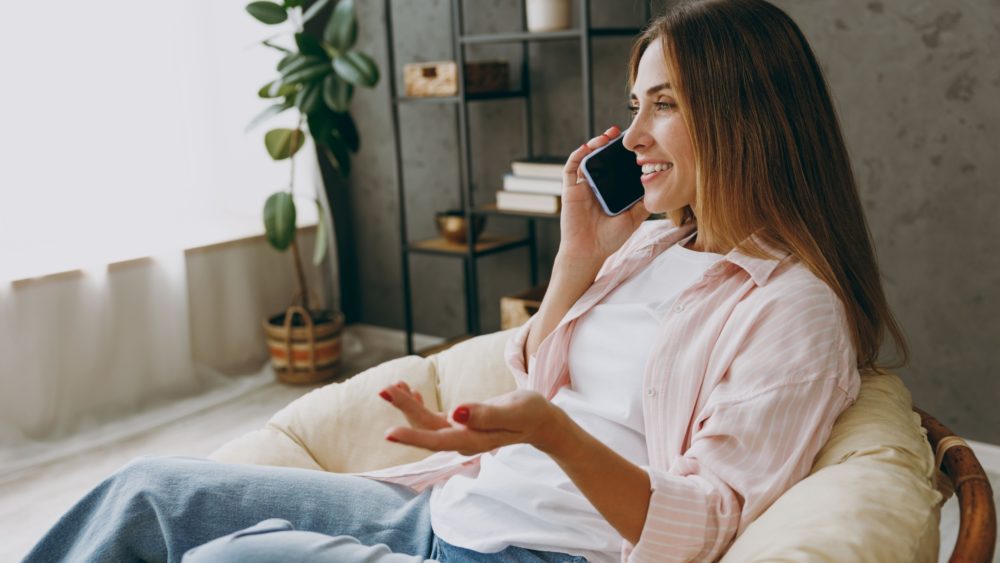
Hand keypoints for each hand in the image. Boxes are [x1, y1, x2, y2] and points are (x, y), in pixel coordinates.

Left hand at [380, 386, 566, 456]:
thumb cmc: (530, 413)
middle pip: (426, 428)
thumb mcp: (513, 410)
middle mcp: (462, 440)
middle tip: (384, 389)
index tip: (388, 432)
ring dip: (408, 406)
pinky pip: (433, 419)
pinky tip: (411, 391)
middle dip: (404, 409)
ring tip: (391, 386)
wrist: (540, 422)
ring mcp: (460, 434)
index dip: (412, 437)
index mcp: (473, 440)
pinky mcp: (460, 426)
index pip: (437, 439)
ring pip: (426, 423)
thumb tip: (456, 413)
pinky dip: (420, 404)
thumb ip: (485, 414)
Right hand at [559, 125, 650, 264]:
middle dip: (610, 144)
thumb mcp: (634, 218)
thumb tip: (659, 185)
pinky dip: (578, 155)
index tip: (635, 144)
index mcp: (609, 191)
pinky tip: (588, 147)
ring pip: (586, 158)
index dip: (623, 154)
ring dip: (595, 144)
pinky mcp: (570, 190)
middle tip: (622, 133)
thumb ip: (643, 202)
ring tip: (607, 136)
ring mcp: (582, 187)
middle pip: (601, 158)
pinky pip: (571, 168)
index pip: (616, 167)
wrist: (590, 252)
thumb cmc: (609, 239)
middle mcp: (595, 186)